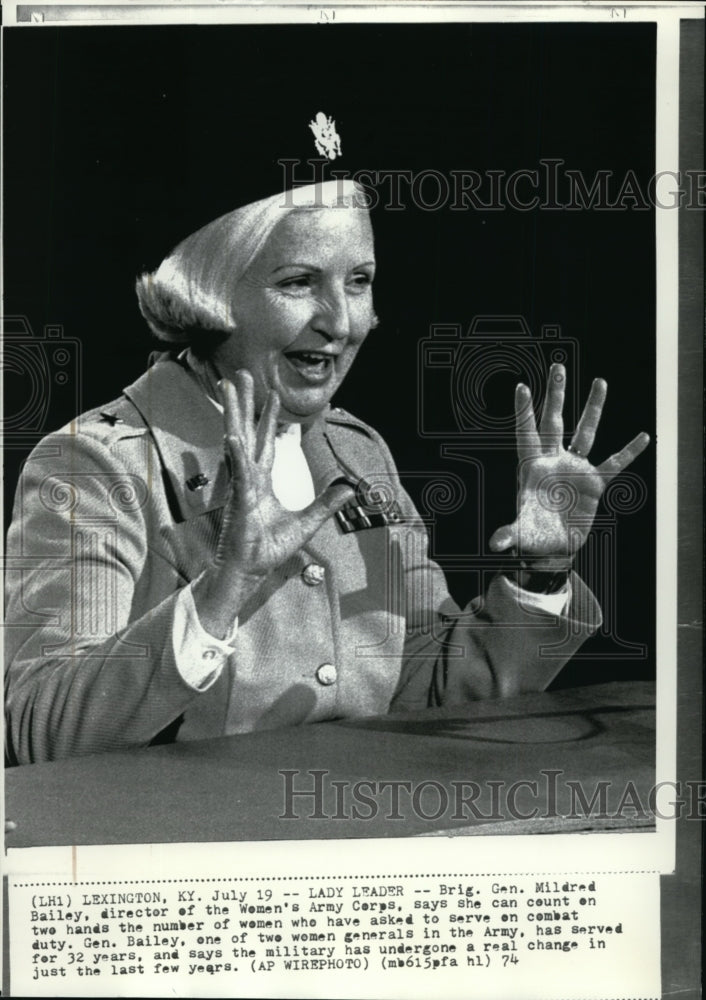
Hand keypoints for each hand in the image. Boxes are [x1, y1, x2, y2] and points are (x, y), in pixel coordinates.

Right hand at [193, 370, 353, 636]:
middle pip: (246, 432)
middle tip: (239, 376)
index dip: (268, 419)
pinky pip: (238, 474)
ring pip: (237, 441)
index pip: (264, 444)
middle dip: (244, 404)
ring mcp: (241, 486)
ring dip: (234, 414)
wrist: (250, 571)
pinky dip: (235, 454)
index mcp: (260, 483)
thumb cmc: (268, 549)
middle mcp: (248, 478)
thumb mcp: (306, 524)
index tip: (271, 395)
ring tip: (229, 387)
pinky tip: (232, 436)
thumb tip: (349, 489)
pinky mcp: (238, 500)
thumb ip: (325, 504)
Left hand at [489, 364, 649, 565]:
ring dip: (593, 408)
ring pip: (585, 432)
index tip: (522, 386)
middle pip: (554, 421)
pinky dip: (628, 452)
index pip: (526, 434)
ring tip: (600, 381)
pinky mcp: (594, 483)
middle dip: (556, 395)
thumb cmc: (531, 538)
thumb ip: (509, 535)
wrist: (553, 549)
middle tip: (557, 367)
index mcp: (531, 468)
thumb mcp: (521, 534)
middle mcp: (553, 461)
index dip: (524, 412)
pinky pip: (614, 464)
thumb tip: (496, 544)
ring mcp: (575, 469)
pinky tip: (643, 437)